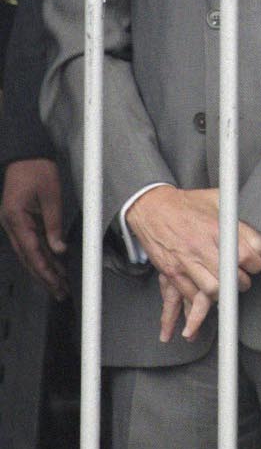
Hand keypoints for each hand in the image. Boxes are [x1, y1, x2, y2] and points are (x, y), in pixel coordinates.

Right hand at [0, 157, 68, 299]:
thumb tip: (59, 249)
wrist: (24, 155)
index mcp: (16, 219)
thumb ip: (54, 224)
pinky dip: (42, 257)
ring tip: (59, 286)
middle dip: (44, 277)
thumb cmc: (37, 170)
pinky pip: (31, 244)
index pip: (32, 252)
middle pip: (28, 258)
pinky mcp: (21, 222)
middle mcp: (12, 225)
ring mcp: (14, 225)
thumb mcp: (51, 196)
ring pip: (29, 254)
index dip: (45, 270)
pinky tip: (53, 267)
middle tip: (60, 293)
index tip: (56, 284)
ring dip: (44, 270)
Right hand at [127, 185, 260, 342]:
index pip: (245, 256)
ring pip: (212, 291)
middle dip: (242, 282)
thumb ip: (238, 215)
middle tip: (244, 278)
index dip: (256, 264)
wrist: (151, 207)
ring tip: (228, 287)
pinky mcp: (172, 272)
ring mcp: (185, 261)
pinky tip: (209, 293)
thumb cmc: (187, 204)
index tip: (256, 264)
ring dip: (224, 294)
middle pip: (231, 278)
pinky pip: (191, 295)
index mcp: (215, 229)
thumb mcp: (218, 200)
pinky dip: (202, 299)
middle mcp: (200, 247)